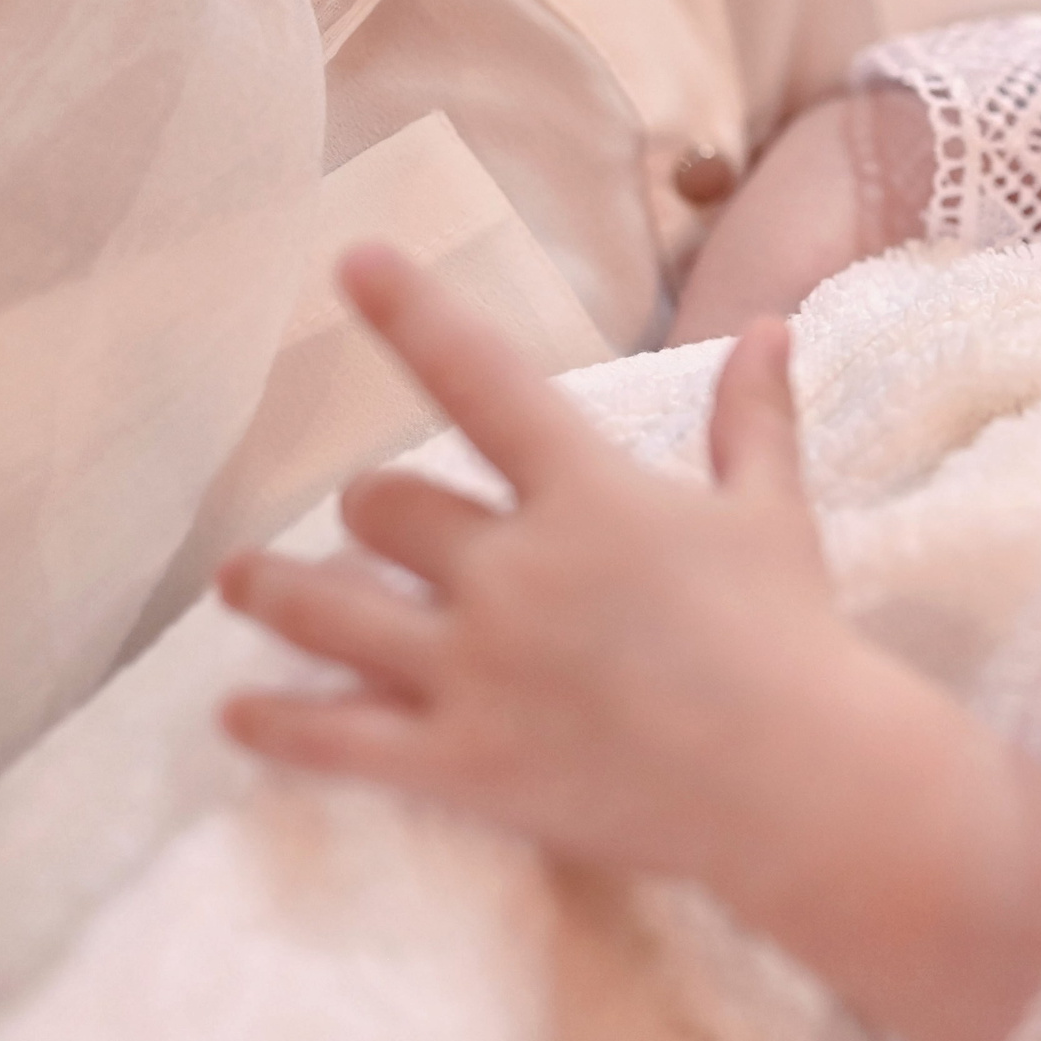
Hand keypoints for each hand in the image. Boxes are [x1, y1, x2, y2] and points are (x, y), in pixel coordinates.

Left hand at [220, 245, 859, 885]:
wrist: (804, 782)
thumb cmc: (793, 639)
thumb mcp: (773, 516)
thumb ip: (754, 418)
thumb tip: (770, 325)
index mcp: (588, 496)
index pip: (482, 380)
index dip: (413, 313)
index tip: (354, 257)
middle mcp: (514, 570)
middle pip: (382, 507)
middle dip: (371, 510)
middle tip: (372, 525)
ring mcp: (477, 669)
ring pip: (325, 608)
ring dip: (274, 590)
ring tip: (243, 581)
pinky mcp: (461, 761)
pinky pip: (333, 737)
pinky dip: (274, 724)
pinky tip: (237, 715)